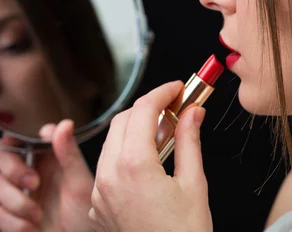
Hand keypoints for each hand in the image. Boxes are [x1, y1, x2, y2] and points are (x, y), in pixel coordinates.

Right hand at [0, 120, 94, 231]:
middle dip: (13, 169)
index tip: (34, 148)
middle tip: (34, 184)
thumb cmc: (85, 217)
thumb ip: (70, 154)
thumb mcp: (81, 183)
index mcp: (48, 158)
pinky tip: (32, 229)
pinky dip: (14, 223)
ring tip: (38, 215)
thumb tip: (64, 124)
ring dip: (16, 202)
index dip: (20, 138)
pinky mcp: (10, 216)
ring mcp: (18, 194)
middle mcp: (30, 172)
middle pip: (1, 154)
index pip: (22, 135)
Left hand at [89, 81, 212, 231]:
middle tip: (175, 107)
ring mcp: (99, 191)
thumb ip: (189, 141)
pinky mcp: (97, 204)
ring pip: (112, 141)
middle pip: (124, 120)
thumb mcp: (194, 184)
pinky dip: (125, 151)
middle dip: (149, 107)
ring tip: (165, 132)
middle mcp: (109, 175)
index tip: (179, 87)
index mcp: (134, 166)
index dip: (163, 92)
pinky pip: (107, 165)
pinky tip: (149, 159)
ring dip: (135, 128)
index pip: (144, 110)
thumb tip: (193, 111)